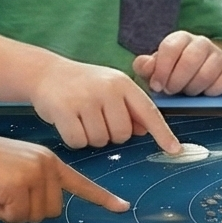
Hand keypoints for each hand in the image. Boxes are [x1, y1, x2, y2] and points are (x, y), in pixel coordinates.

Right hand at [0, 133, 128, 222]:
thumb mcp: (17, 167)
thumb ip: (35, 183)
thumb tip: (44, 208)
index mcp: (49, 161)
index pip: (80, 183)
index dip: (102, 198)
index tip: (122, 207)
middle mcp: (47, 166)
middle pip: (51, 211)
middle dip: (26, 210)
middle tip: (5, 192)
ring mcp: (34, 174)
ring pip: (33, 216)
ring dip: (12, 211)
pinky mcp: (19, 184)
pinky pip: (15, 216)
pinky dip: (1, 211)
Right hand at [31, 57, 181, 152]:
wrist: (46, 73)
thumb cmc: (83, 85)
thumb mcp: (110, 89)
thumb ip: (129, 108)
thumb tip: (144, 130)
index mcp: (122, 83)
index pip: (148, 111)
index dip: (162, 133)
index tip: (174, 150)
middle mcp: (107, 89)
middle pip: (122, 134)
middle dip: (110, 135)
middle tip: (96, 118)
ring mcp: (85, 99)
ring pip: (100, 140)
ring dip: (90, 137)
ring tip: (81, 117)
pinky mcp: (64, 110)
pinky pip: (78, 141)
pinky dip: (74, 139)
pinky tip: (68, 123)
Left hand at [134, 30, 221, 95]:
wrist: (195, 87)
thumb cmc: (172, 77)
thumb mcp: (155, 72)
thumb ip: (146, 67)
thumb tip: (144, 64)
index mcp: (181, 39)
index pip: (171, 47)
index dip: (163, 69)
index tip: (157, 86)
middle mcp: (202, 43)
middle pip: (190, 59)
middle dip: (177, 81)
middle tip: (171, 92)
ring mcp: (219, 57)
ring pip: (206, 73)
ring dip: (193, 88)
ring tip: (187, 93)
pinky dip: (210, 93)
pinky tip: (203, 95)